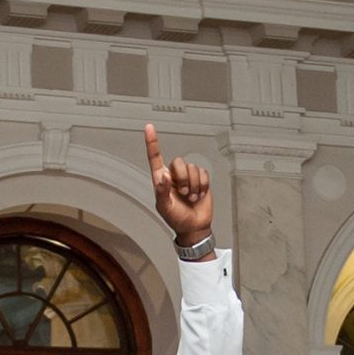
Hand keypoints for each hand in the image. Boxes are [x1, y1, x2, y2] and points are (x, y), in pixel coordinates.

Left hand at [145, 125, 212, 250]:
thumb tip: (164, 176)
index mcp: (161, 180)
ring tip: (191, 197)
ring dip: (194, 185)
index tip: (149, 128)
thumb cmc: (176, 219)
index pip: (155, 157)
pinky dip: (203, 185)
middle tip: (184, 194)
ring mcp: (188, 177)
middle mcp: (174, 175)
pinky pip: (204, 173)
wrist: (194, 226)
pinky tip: (199, 195)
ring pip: (193, 168)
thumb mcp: (165, 208)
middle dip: (184, 179)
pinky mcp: (201, 179)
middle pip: (179, 162)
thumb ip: (162, 192)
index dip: (152, 142)